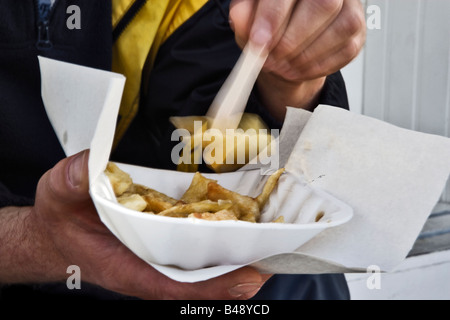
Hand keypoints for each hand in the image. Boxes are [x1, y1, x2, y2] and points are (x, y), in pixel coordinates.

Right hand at [27, 150, 268, 298]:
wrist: (61, 230)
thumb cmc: (61, 217)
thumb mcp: (58, 192)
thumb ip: (73, 180)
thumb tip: (90, 165)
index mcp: (128, 266)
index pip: (176, 285)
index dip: (215, 285)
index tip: (251, 276)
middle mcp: (153, 266)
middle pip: (204, 276)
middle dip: (240, 267)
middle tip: (279, 248)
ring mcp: (162, 255)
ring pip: (207, 263)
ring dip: (239, 252)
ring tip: (273, 234)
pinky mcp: (167, 241)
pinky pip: (200, 245)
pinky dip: (223, 236)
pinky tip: (245, 220)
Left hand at [230, 0, 365, 117]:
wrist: (287, 43)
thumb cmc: (269, 23)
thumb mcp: (248, 17)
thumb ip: (243, 15)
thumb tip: (239, 19)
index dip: (274, 16)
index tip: (259, 42)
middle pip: (323, 4)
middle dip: (292, 40)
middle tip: (271, 59)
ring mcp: (351, 7)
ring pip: (339, 29)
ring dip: (305, 57)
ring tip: (282, 67)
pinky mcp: (358, 32)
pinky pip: (346, 51)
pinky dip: (317, 67)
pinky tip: (298, 69)